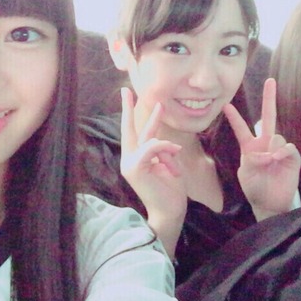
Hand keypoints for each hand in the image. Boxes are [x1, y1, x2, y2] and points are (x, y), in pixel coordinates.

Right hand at [119, 88, 186, 255]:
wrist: (170, 211)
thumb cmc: (171, 190)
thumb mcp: (168, 164)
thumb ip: (162, 150)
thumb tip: (165, 142)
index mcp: (136, 157)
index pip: (134, 131)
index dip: (132, 113)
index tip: (130, 95)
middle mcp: (128, 159)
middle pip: (128, 128)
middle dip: (128, 108)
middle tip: (126, 90)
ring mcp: (128, 163)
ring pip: (149, 140)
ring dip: (168, 152)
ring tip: (174, 168)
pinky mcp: (134, 167)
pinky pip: (152, 146)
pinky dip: (166, 151)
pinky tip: (172, 166)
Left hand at [223, 78, 300, 220]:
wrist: (269, 204)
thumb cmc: (255, 188)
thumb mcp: (246, 174)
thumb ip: (252, 160)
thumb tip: (266, 152)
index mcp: (250, 147)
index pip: (241, 129)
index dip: (234, 118)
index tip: (226, 105)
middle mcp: (265, 144)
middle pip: (268, 117)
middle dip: (269, 98)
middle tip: (270, 80)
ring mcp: (279, 149)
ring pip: (275, 136)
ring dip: (270, 150)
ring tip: (268, 164)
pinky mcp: (292, 157)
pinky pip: (287, 147)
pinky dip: (281, 152)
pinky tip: (277, 160)